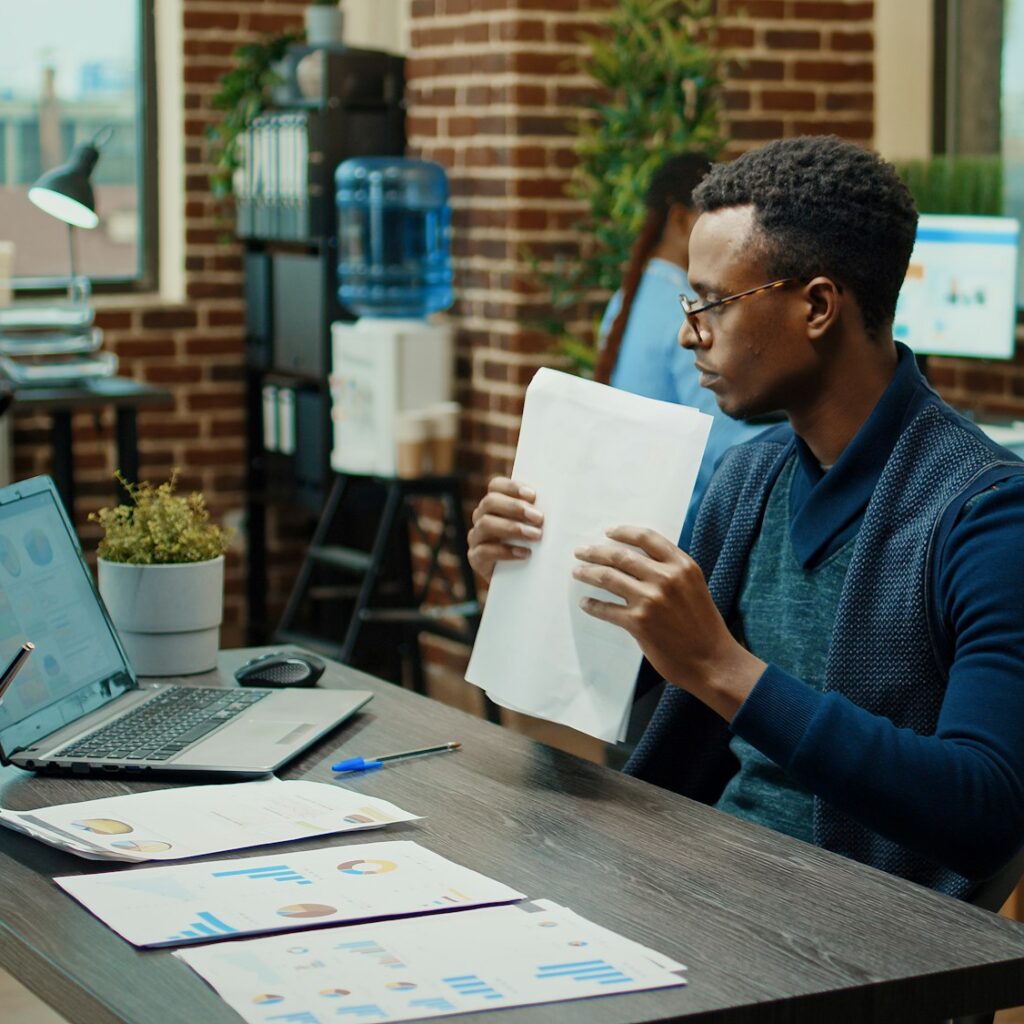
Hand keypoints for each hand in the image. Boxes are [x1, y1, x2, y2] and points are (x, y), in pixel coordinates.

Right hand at [468, 477, 543, 582]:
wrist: (522, 580)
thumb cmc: (533, 546)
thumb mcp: (536, 526)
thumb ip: (538, 512)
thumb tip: (559, 496)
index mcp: (494, 504)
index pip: (495, 486)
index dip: (512, 487)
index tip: (533, 495)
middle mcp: (481, 517)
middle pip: (490, 502)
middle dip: (515, 507)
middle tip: (539, 518)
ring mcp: (476, 537)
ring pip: (485, 524)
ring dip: (513, 528)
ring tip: (536, 536)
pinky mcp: (475, 558)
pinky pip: (484, 551)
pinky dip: (505, 551)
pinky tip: (524, 554)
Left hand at [572, 525, 764, 721]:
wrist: (712, 660)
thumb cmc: (704, 625)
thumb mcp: (694, 586)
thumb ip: (671, 570)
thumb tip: (638, 560)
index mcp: (682, 565)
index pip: (646, 538)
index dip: (623, 532)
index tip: (607, 532)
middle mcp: (665, 578)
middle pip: (620, 556)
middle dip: (596, 551)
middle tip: (581, 551)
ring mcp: (650, 600)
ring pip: (608, 578)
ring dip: (588, 573)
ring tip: (577, 572)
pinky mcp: (638, 623)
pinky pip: (607, 609)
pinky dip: (592, 605)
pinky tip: (585, 603)